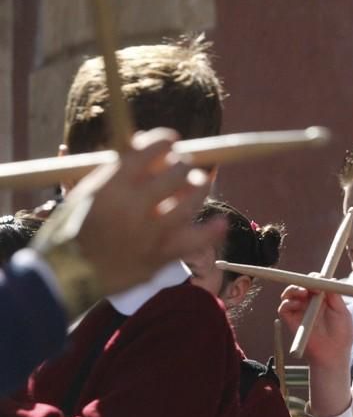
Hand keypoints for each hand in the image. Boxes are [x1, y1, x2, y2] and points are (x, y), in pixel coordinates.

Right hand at [76, 129, 224, 294]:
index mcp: (112, 186)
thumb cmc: (74, 229)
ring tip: (198, 182)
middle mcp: (134, 206)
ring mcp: (150, 232)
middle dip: (181, 163)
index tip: (169, 141)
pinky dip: (211, 231)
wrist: (67, 275)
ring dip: (199, 186)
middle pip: (177, 171)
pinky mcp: (160, 255)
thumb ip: (117, 170)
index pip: (150, 150)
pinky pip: (195, 241)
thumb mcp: (87, 192)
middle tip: (180, 165)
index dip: (165, 141)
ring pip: (192, 199)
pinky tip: (221, 222)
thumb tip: (144, 144)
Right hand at [277, 283, 352, 367]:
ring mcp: (299, 311)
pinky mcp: (291, 321)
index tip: (321, 278)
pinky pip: (283, 308)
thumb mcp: (341, 312)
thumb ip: (335, 296)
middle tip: (313, 285)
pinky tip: (297, 304)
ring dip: (294, 289)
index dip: (316, 278)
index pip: (315, 282)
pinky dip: (288, 303)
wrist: (333, 354)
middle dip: (305, 281)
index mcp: (323, 298)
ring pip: (289, 293)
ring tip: (304, 293)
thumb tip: (329, 278)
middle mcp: (309, 303)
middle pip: (301, 284)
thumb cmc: (341, 334)